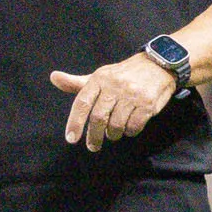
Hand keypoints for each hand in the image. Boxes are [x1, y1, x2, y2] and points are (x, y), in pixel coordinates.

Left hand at [47, 55, 178, 150]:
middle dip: (94, 136)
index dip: (75, 122)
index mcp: (100, 79)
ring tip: (113, 133)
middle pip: (98, 118)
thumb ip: (77, 83)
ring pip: (116, 125)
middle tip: (92, 146)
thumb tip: (54, 77)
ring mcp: (132, 95)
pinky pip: (133, 126)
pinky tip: (128, 128)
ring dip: (113, 134)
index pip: (83, 102)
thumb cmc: (123, 75)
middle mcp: (115, 86)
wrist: (158, 65)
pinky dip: (129, 132)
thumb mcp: (100, 76)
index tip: (71, 139)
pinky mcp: (147, 104)